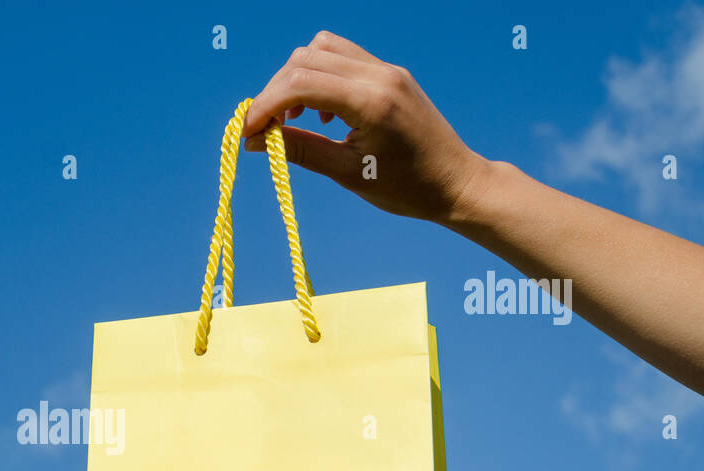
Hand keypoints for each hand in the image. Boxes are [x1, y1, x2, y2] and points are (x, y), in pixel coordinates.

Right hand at [243, 31, 489, 223]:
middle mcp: (380, 75)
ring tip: (294, 119)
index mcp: (371, 102)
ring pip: (322, 48)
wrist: (456, 182)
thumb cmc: (405, 187)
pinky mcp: (389, 73)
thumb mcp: (346, 174)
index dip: (264, 105)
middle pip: (305, 59)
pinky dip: (319, 77)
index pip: (300, 83)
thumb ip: (298, 151)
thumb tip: (255, 142)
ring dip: (296, 79)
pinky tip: (322, 113)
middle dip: (275, 92)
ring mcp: (387, 69)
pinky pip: (342, 58)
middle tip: (266, 130)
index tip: (248, 132)